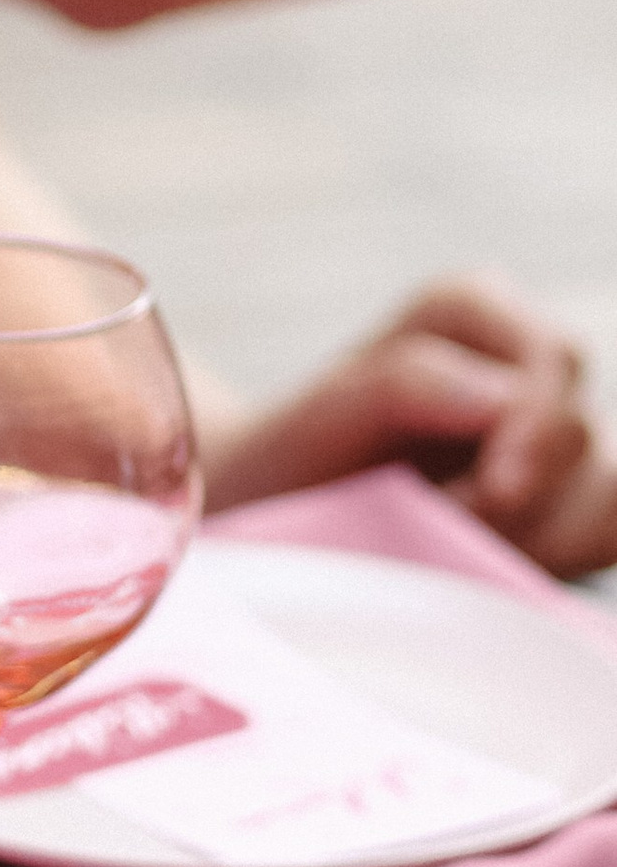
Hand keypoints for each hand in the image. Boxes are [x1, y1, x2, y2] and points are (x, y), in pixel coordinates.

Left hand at [204, 281, 616, 575]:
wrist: (280, 515)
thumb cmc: (297, 453)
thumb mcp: (326, 412)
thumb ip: (408, 383)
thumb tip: (509, 397)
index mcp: (468, 307)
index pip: (553, 359)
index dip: (535, 431)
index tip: (488, 493)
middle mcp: (521, 357)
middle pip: (583, 431)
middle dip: (523, 499)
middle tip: (447, 522)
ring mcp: (551, 432)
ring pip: (607, 495)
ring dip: (538, 538)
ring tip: (456, 539)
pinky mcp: (564, 500)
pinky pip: (603, 535)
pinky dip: (550, 558)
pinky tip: (487, 558)